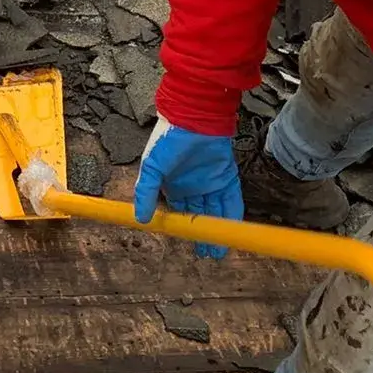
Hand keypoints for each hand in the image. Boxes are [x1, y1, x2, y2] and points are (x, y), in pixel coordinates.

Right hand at [134, 117, 240, 257]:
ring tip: (218, 252)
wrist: (193, 116)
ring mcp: (211, 182)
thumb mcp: (152, 166)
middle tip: (206, 255)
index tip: (186, 245)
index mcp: (174, 185)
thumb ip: (146, 192)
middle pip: (199, 216)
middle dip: (201, 235)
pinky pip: (231, 201)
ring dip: (217, 231)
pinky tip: (231, 232)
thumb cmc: (169, 138)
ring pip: (216, 213)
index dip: (182, 229)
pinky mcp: (227, 176)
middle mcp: (193, 186)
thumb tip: (140, 219)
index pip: (179, 213)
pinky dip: (232, 217)